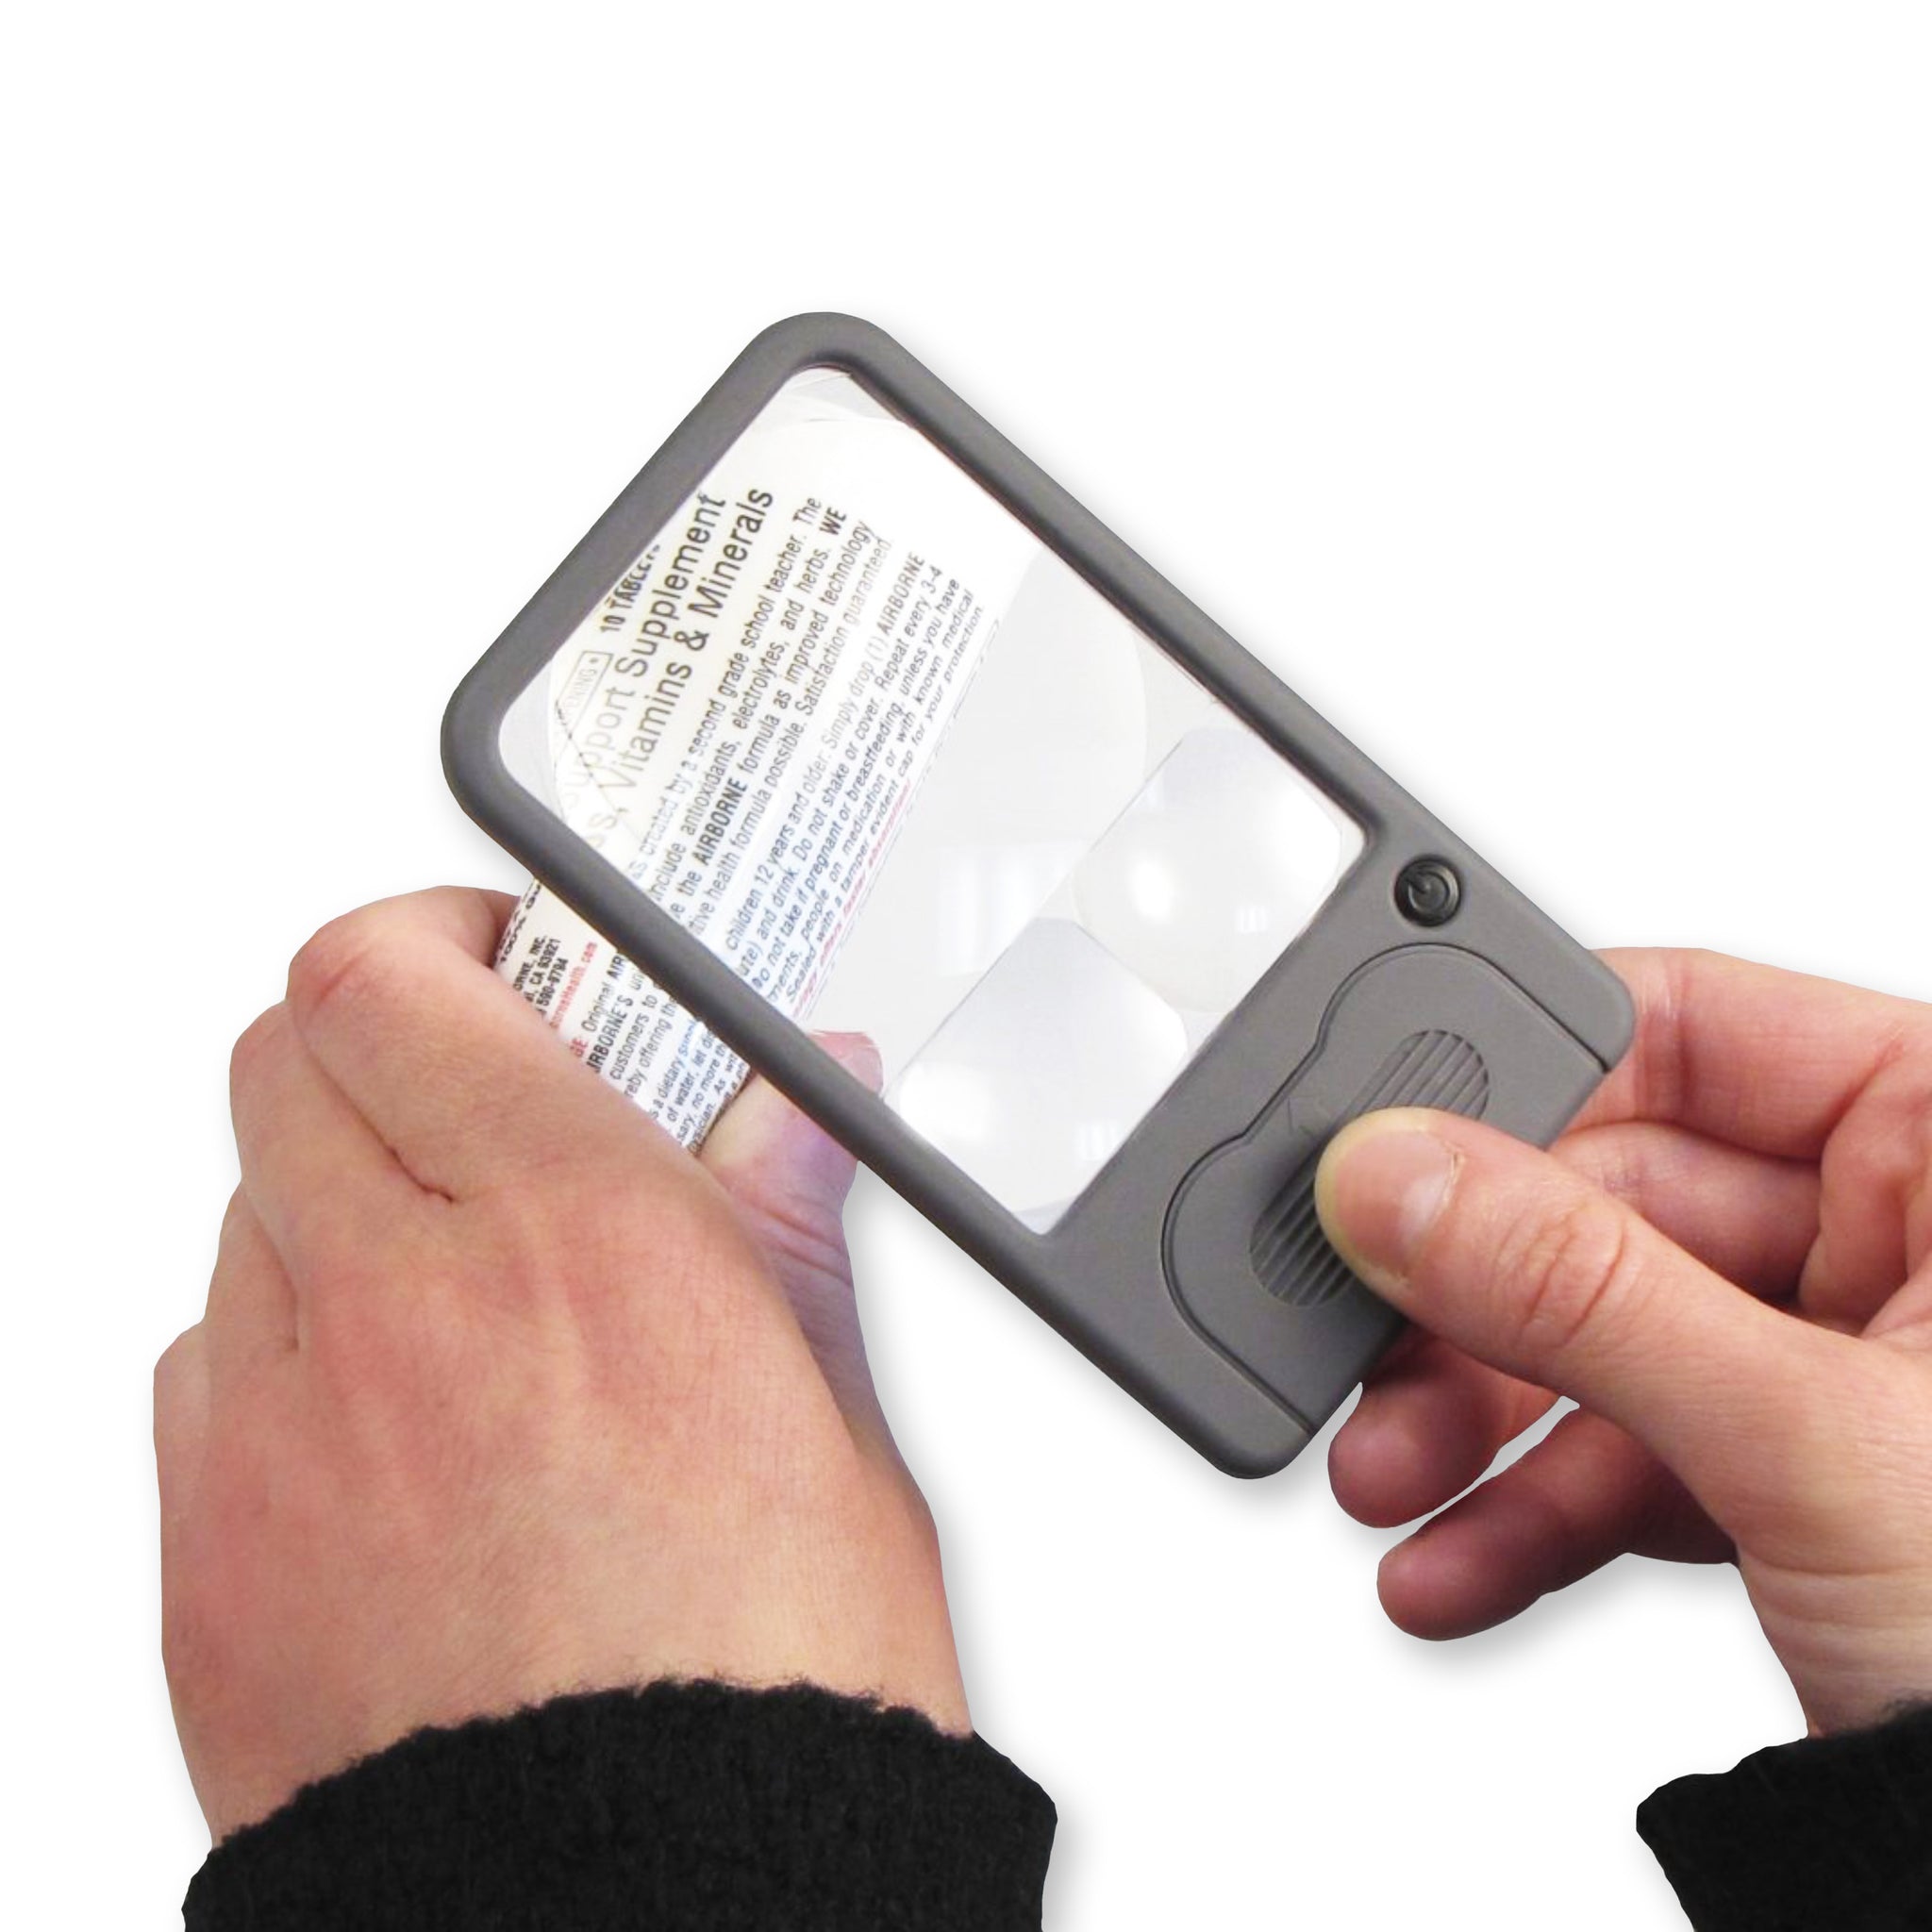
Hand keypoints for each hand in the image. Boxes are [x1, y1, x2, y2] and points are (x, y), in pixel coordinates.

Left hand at [156, 887, 963, 1841]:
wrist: (650, 1927)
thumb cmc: (767, 1703)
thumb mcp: (837, 1433)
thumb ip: (786, 1233)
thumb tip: (800, 1107)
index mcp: (587, 1243)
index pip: (399, 976)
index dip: (433, 934)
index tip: (493, 956)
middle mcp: (408, 1310)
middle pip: (283, 1055)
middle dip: (376, 1041)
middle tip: (471, 1094)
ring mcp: (281, 1435)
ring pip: (240, 1215)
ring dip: (334, 1211)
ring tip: (452, 1300)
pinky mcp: (209, 1558)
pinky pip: (199, 1378)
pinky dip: (279, 1362)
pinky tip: (388, 1435)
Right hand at [1315, 948, 1931, 1735]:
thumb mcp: (1816, 1441)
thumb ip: (1584, 1292)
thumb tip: (1394, 1177)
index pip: (1694, 1029)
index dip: (1529, 1072)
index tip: (1388, 1138)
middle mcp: (1903, 1234)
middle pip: (1610, 1201)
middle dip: (1474, 1305)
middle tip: (1369, 1345)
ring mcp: (1847, 1358)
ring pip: (1601, 1335)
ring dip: (1477, 1421)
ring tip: (1392, 1485)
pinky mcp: (1801, 1472)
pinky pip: (1631, 1450)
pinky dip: (1534, 1510)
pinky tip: (1457, 1559)